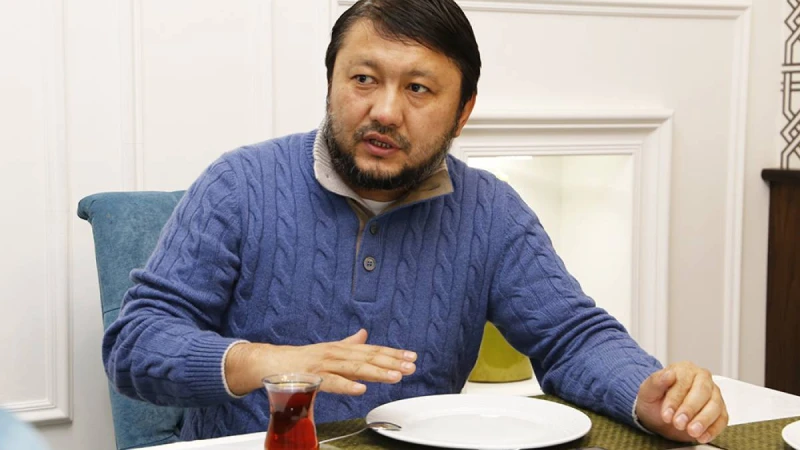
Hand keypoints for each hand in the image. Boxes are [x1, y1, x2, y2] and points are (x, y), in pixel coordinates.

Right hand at [224, 329, 416, 395]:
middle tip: (411, 366)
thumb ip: (347, 344)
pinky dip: (346, 385)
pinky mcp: (311, 376)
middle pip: (367, 357)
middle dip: (391, 362)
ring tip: (395, 376)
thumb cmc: (299, 360)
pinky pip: (331, 382)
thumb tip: (364, 334)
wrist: (268, 363)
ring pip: (354, 367)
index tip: (412, 357)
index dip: (392, 353)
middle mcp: (334, 353)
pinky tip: (361, 389)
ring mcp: (323, 364)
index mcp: (340, 349)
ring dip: (376, 371)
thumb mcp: (327, 350)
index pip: (371, 350)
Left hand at [635, 361, 727, 443]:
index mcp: (684, 369)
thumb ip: (656, 382)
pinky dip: (713, 429)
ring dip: (703, 420)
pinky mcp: (720, 411)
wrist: (660, 416)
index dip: (675, 399)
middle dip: (690, 410)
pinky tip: (701, 437)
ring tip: (691, 432)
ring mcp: (713, 394)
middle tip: (678, 424)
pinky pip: (722, 419)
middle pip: (702, 392)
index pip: (683, 382)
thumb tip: (668, 374)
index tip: (666, 415)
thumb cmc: (654, 400)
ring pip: (715, 405)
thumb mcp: (647, 391)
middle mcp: (702, 379)